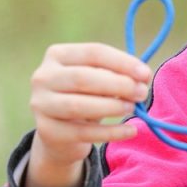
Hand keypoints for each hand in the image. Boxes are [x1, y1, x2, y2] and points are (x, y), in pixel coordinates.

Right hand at [26, 43, 151, 186]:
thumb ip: (118, 74)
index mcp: (57, 55)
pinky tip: (130, 131)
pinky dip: (111, 132)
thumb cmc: (85, 97)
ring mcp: (41, 105)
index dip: (122, 62)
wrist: (60, 133)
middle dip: (118, 85)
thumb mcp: (99, 81)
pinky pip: (83, 133)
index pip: (93, 53)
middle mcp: (43, 77)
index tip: (145, 74)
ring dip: (112, 106)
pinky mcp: (47, 131)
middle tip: (142, 93)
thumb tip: (142, 77)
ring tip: (132, 108)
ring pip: (78, 105)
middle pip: (83, 77)